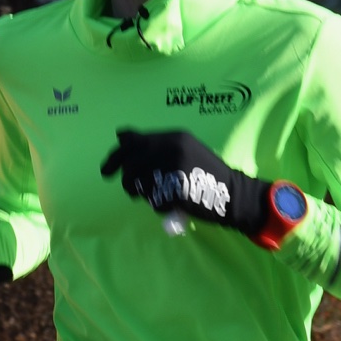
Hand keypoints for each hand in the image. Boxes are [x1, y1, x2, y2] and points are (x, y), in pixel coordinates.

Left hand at [101, 128, 265, 235]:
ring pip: (140, 183)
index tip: (106, 169)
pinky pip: (154, 200)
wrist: (234, 193)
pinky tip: (171, 203)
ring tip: (154, 196)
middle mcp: (173, 149)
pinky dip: (158, 205)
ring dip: (141, 193)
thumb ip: (152, 143)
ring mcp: (175, 169)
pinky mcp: (178, 191)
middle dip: (126, 179)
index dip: (115, 156)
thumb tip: (120, 134)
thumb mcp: (182, 148)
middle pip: (131, 164)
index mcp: (174, 136)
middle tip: (129, 189)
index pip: (133, 142)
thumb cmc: (205, 172)